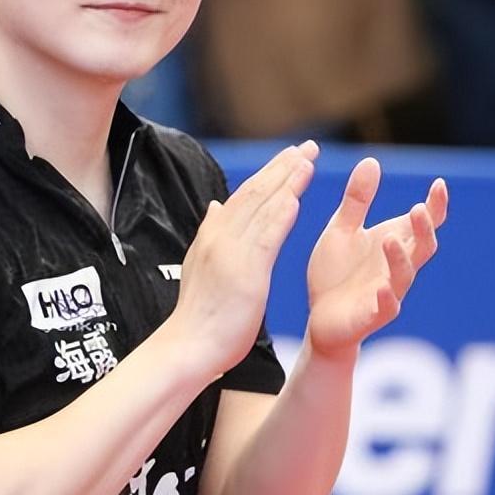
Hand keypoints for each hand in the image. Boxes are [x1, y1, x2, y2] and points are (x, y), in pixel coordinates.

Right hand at [171, 141, 318, 376]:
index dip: (270, 174)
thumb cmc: (199, 315)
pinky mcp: (245, 273)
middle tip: (307, 147)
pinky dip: (280, 216)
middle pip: (255, 194)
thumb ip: (211, 234)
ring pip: (262, 209)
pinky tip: (295, 198)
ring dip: (286, 182)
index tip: (291, 156)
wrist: (187, 346)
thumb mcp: (201, 266)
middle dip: (283, 168)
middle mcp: (220, 237)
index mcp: (213, 236)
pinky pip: (265, 238)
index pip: (245, 196)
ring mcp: (231, 253)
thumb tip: (216, 205)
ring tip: (307, 160)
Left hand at [305, 159, 447, 359]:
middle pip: (423, 247)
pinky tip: (382, 288)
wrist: (320, 317)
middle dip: (424, 229)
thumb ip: (357, 200)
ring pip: (404, 275)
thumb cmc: (336, 272)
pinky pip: (385, 308)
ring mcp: (388, 292)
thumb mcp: (342, 229)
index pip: (424, 224)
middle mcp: (398, 267)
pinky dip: (386, 298)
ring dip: (400, 258)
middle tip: (418, 209)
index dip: (435, 206)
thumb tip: (372, 160)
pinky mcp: (372, 315)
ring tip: (390, 239)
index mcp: (394, 243)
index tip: (439, 184)